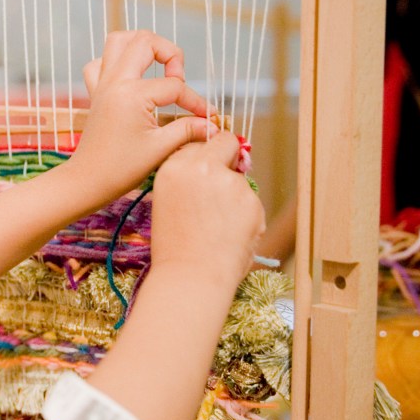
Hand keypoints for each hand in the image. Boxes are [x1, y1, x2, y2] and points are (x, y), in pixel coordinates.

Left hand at [68, 31, 216, 199]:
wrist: (87, 181)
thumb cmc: (121, 169)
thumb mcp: (161, 149)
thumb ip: (188, 130)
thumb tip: (212, 125)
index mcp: (132, 94)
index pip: (174, 86)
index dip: (196, 101)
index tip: (208, 117)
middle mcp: (115, 81)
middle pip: (145, 41)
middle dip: (169, 53)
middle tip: (178, 79)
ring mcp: (102, 84)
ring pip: (118, 40)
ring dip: (142, 46)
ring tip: (158, 66)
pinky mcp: (95, 92)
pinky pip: (100, 62)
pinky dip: (116, 61)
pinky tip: (131, 77)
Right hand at [150, 131, 264, 287]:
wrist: (190, 277)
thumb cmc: (175, 247)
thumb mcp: (167, 202)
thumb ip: (189, 179)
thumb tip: (215, 167)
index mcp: (174, 167)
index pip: (200, 142)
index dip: (208, 156)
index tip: (210, 167)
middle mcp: (201, 166)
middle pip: (227, 143)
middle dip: (230, 158)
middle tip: (223, 185)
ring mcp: (229, 182)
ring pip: (241, 179)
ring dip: (235, 196)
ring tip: (219, 228)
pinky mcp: (251, 200)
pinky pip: (251, 202)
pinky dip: (245, 216)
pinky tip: (230, 235)